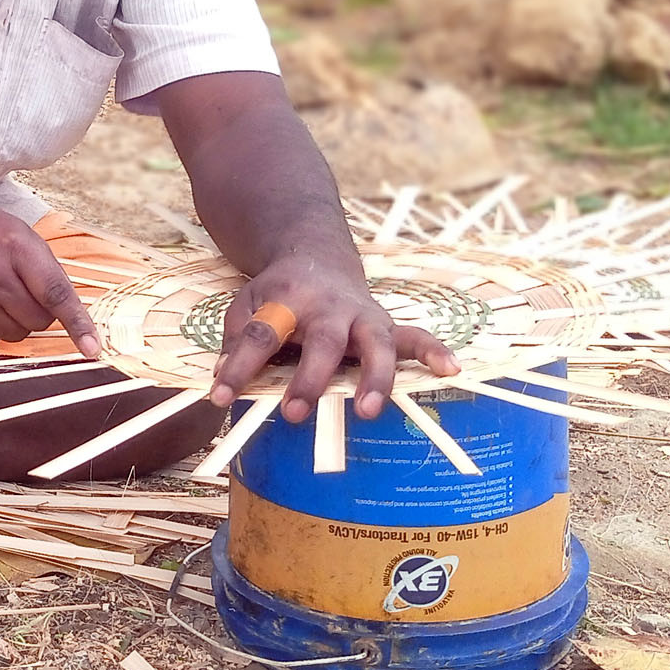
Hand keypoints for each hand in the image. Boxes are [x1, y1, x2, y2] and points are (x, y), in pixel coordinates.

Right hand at [0, 205, 101, 356]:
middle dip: (38, 312)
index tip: (94, 349)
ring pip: (16, 335)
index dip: (78, 324)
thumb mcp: (19, 234)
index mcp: (15, 247)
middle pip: (38, 321)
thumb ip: (46, 269)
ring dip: (14, 321)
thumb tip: (71, 312)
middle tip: (19, 289)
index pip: (55, 293)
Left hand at [207, 254, 458, 421]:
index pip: (261, 334)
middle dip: (311, 379)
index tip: (219, 396)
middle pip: (323, 342)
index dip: (239, 366)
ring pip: (376, 343)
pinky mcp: (386, 325)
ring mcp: (362, 316)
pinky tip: (450, 370)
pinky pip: (415, 337)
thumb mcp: (246, 304)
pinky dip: (433, 352)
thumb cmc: (277, 293)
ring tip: (368, 411)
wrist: (316, 256)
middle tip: (294, 413)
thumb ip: (236, 339)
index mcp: (286, 299)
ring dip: (375, 378)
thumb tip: (222, 379)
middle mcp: (328, 307)